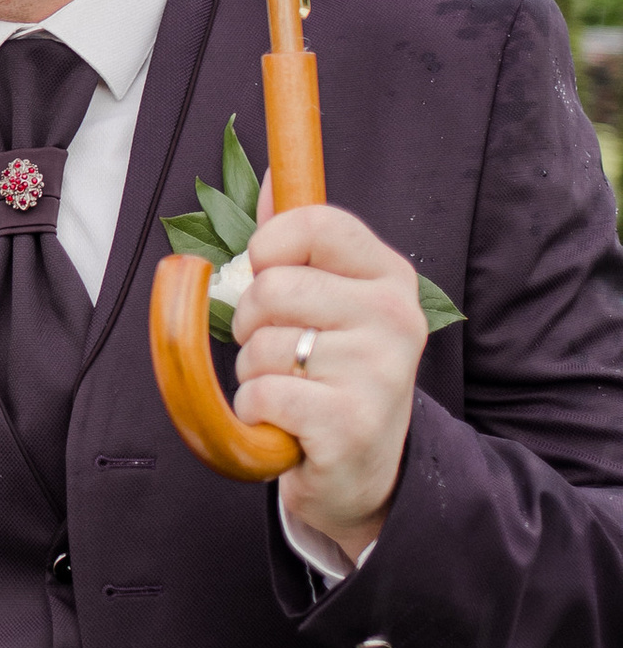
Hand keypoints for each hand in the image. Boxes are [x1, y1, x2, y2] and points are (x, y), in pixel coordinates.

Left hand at [230, 197, 429, 566]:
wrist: (363, 472)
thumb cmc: (333, 376)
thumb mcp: (328, 301)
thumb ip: (298, 240)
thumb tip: (273, 174)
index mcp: (389, 277)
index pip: (313, 223)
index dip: (268, 246)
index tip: (268, 274)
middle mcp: (395, 318)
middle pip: (272, 286)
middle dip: (253, 323)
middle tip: (284, 353)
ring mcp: (378, 372)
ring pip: (261, 344)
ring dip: (256, 374)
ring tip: (293, 392)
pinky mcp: (350, 423)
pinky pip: (262, 393)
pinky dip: (257, 411)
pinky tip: (288, 423)